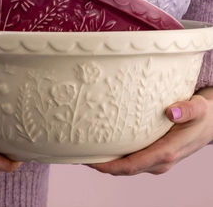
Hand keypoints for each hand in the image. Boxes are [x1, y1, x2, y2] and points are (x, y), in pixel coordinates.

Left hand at [88, 87, 212, 175]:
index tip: (89, 161)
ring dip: (108, 162)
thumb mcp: (199, 108)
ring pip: (127, 166)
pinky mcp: (155, 155)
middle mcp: (160, 161)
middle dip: (102, 165)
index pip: (132, 165)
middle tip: (78, 153)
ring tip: (87, 149)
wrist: (210, 124)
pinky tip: (106, 146)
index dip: (109, 166)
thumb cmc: (202, 116)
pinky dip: (117, 157)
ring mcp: (157, 160)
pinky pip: (132, 160)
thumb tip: (171, 111)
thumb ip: (187, 109)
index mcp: (167, 153)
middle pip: (124, 169)